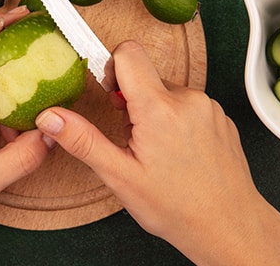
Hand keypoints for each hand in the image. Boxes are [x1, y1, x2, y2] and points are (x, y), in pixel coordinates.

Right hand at [36, 40, 279, 265]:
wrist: (229, 227)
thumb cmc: (176, 207)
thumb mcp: (119, 175)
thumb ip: (82, 140)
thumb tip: (50, 117)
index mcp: (158, 109)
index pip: (128, 53)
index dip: (112, 68)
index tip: (110, 96)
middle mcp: (188, 99)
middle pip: (145, 75)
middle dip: (131, 100)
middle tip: (133, 139)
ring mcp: (208, 107)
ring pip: (166, 91)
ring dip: (154, 112)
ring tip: (157, 150)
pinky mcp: (219, 117)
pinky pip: (187, 104)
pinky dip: (175, 120)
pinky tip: (177, 152)